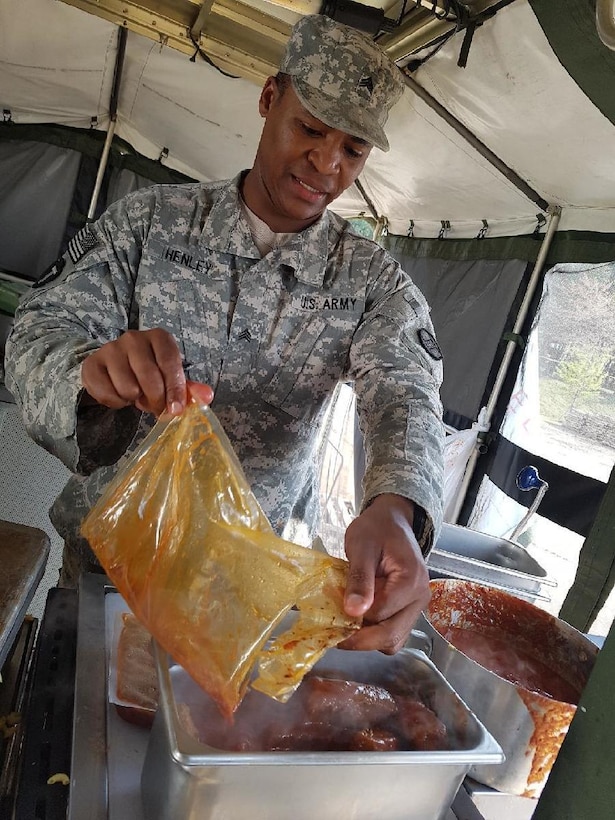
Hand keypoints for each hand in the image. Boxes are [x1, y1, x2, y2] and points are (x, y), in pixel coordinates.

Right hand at [81, 329, 212, 415]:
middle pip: (149, 376)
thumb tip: (207, 396)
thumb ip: (189, 388)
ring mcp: (110, 349)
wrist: (115, 369)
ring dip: (134, 400)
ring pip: (127, 387)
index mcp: (159, 337)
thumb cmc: (150, 372)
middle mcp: (133, 338)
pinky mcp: (91, 364)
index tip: (176, 410)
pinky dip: (115, 402)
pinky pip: (106, 393)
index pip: (170, 362)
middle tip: (156, 406)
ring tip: (136, 394)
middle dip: (156, 399)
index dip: (175, 389)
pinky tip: (119, 394)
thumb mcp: (172, 378)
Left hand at [339, 494, 429, 653]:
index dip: (353, 619)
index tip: (329, 615)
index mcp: (411, 581)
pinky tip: (357, 621)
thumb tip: (353, 611)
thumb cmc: (376, 529)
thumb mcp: (361, 547)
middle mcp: (420, 598)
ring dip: (367, 639)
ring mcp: (416, 606)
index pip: (380, 613)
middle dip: (359, 639)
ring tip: (344, 626)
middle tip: (332, 632)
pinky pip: (393, 632)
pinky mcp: (409, 610)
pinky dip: (374, 634)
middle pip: (391, 635)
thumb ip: (359, 579)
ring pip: (393, 640)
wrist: (392, 521)